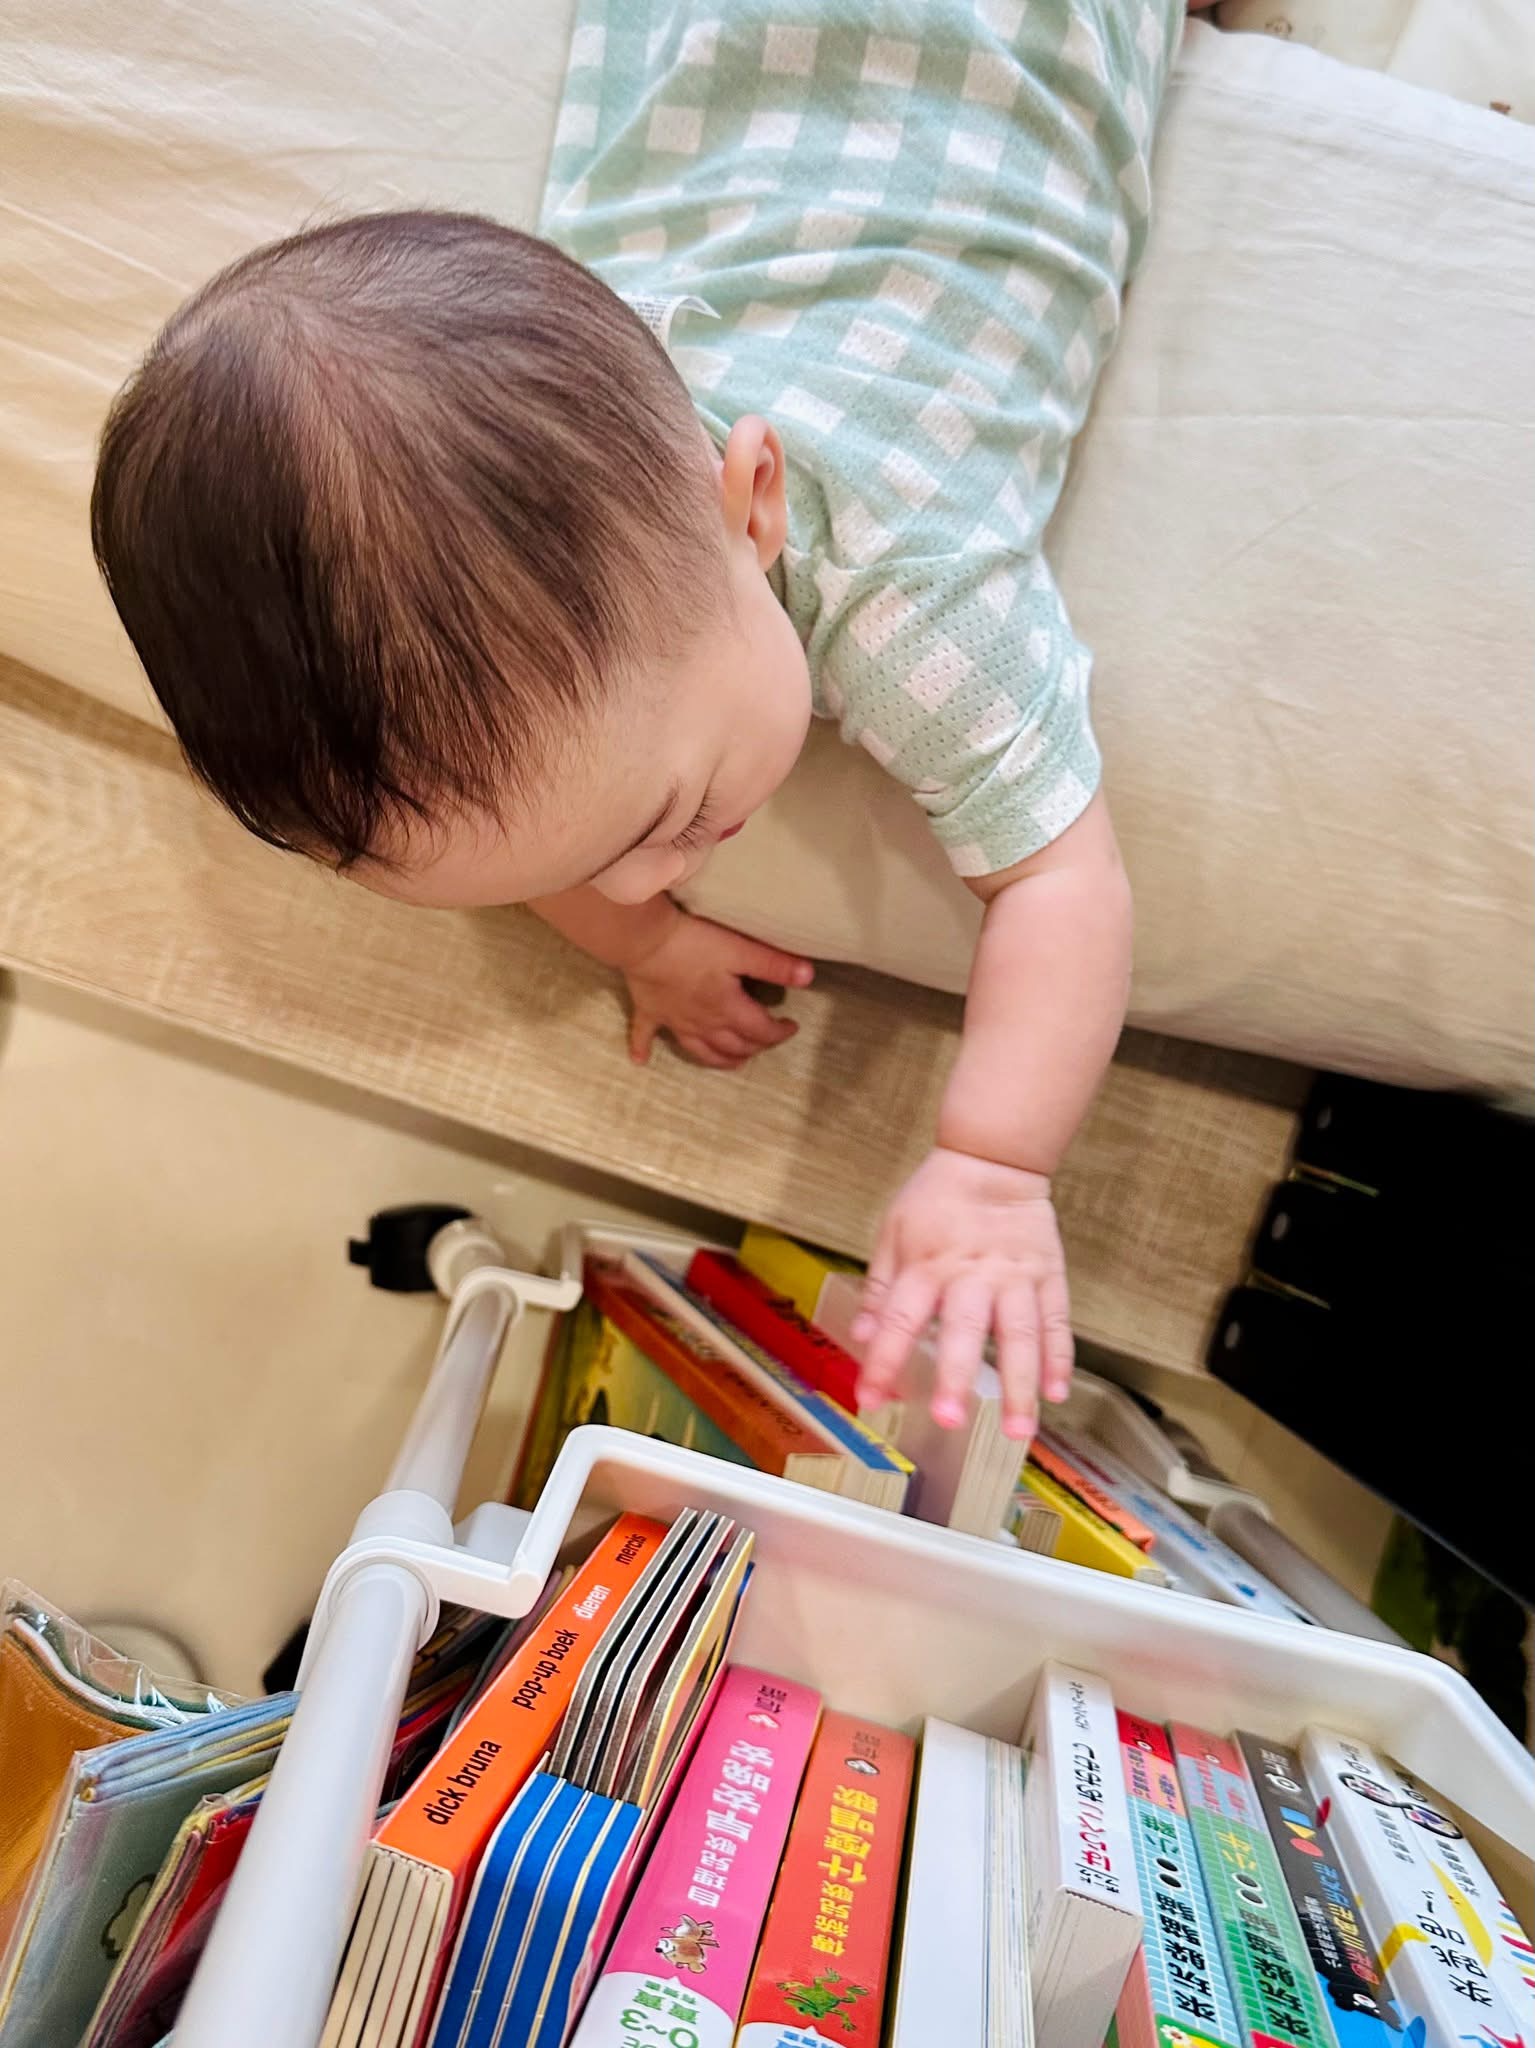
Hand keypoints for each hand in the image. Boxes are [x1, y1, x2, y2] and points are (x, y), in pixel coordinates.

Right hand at [625, 912, 814, 1069]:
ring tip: (733, 1063)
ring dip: (719, 1060)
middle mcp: (703, 1022)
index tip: (791, 1027)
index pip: (760, 1030)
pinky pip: (645, 1035)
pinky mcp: (650, 1011)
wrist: (643, 940)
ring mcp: (674, 1020)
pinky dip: (642, 1049)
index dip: (779, 1032)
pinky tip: (640, 1061)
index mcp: (727, 1009)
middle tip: (766, 1040)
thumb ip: (775, 965)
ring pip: (701, 1050)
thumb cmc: (693, 943)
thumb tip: (809, 977)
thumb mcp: (740, 950)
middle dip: (755, 1047)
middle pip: (734, 1045)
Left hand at [851, 1147, 1072, 1439]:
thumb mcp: (892, 1232)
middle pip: (964, 1331)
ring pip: (1019, 1335)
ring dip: (1020, 1385)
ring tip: (1020, 1431)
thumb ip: (880, 1288)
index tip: (870, 1400)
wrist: (994, 1158)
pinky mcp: (1047, 1274)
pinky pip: (1056, 1321)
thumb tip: (864, 1337)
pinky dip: (1059, 1358)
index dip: (884, 1362)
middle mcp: (971, 1275)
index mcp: (926, 1265)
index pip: (900, 1320)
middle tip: (950, 1420)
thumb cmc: (937, 1198)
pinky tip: (1057, 1393)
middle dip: (955, 1377)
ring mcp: (1014, 1277)